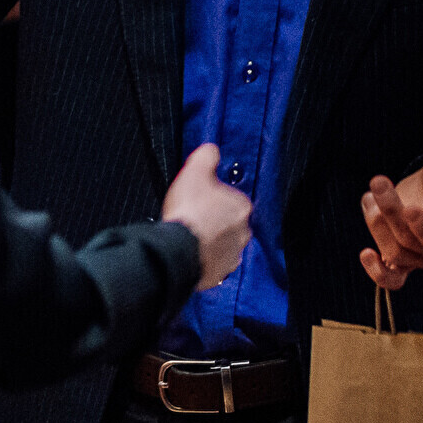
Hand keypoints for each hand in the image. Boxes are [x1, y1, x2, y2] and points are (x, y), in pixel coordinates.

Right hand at [162, 144, 252, 289]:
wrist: (179, 251)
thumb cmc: (189, 211)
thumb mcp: (195, 172)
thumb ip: (206, 157)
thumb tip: (212, 150)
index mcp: (242, 207)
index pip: (231, 197)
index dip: (213, 197)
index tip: (199, 199)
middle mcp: (243, 232)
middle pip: (228, 222)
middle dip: (213, 220)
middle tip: (193, 218)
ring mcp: (232, 255)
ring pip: (223, 244)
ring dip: (210, 240)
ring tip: (189, 237)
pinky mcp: (220, 273)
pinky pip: (214, 263)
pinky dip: (204, 259)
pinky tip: (190, 252)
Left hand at [358, 150, 422, 290]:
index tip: (411, 207)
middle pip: (409, 244)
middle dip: (391, 211)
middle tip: (379, 182)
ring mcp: (416, 255)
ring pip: (393, 253)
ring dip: (376, 223)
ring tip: (372, 194)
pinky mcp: (398, 252)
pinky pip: (389, 277)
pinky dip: (376, 271)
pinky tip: (365, 254)